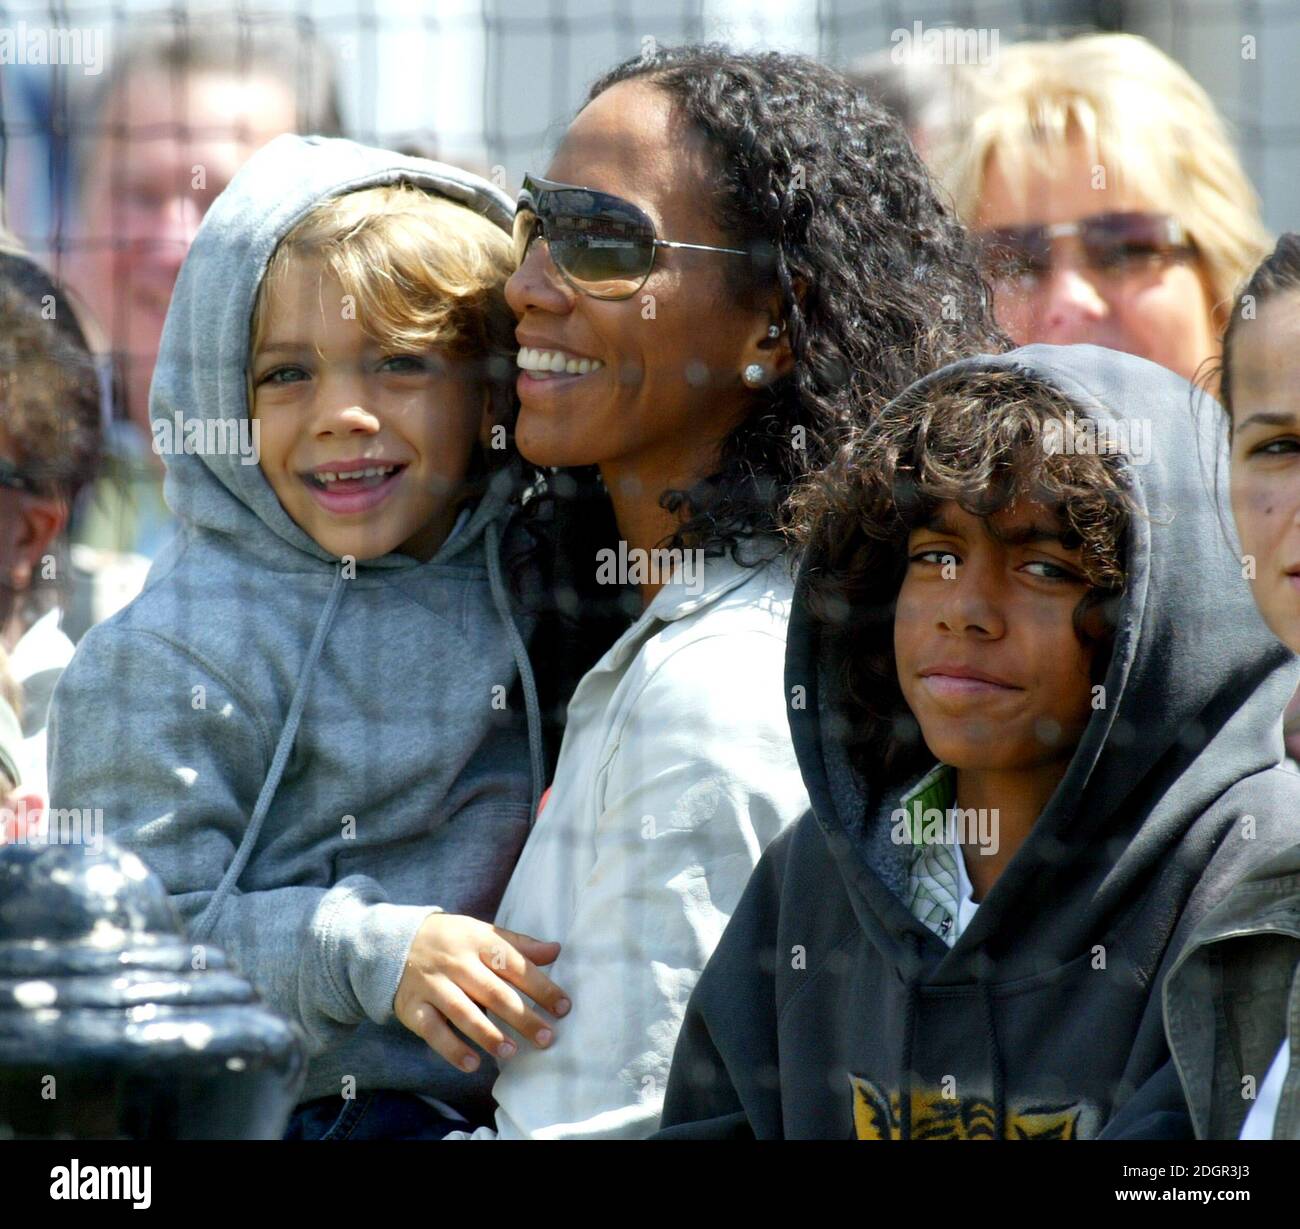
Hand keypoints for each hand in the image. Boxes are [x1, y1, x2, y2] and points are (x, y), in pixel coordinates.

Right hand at [394, 913, 569, 1073]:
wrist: (394, 942)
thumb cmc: (452, 940)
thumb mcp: (483, 932)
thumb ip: (519, 945)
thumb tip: (556, 950)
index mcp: (479, 941)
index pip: (515, 965)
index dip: (541, 986)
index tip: (563, 1007)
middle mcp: (457, 963)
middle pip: (494, 991)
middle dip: (522, 1016)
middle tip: (546, 1038)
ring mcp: (434, 985)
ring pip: (464, 1012)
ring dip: (489, 1035)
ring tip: (511, 1052)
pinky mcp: (413, 1007)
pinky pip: (433, 1031)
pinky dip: (452, 1049)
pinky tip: (473, 1063)